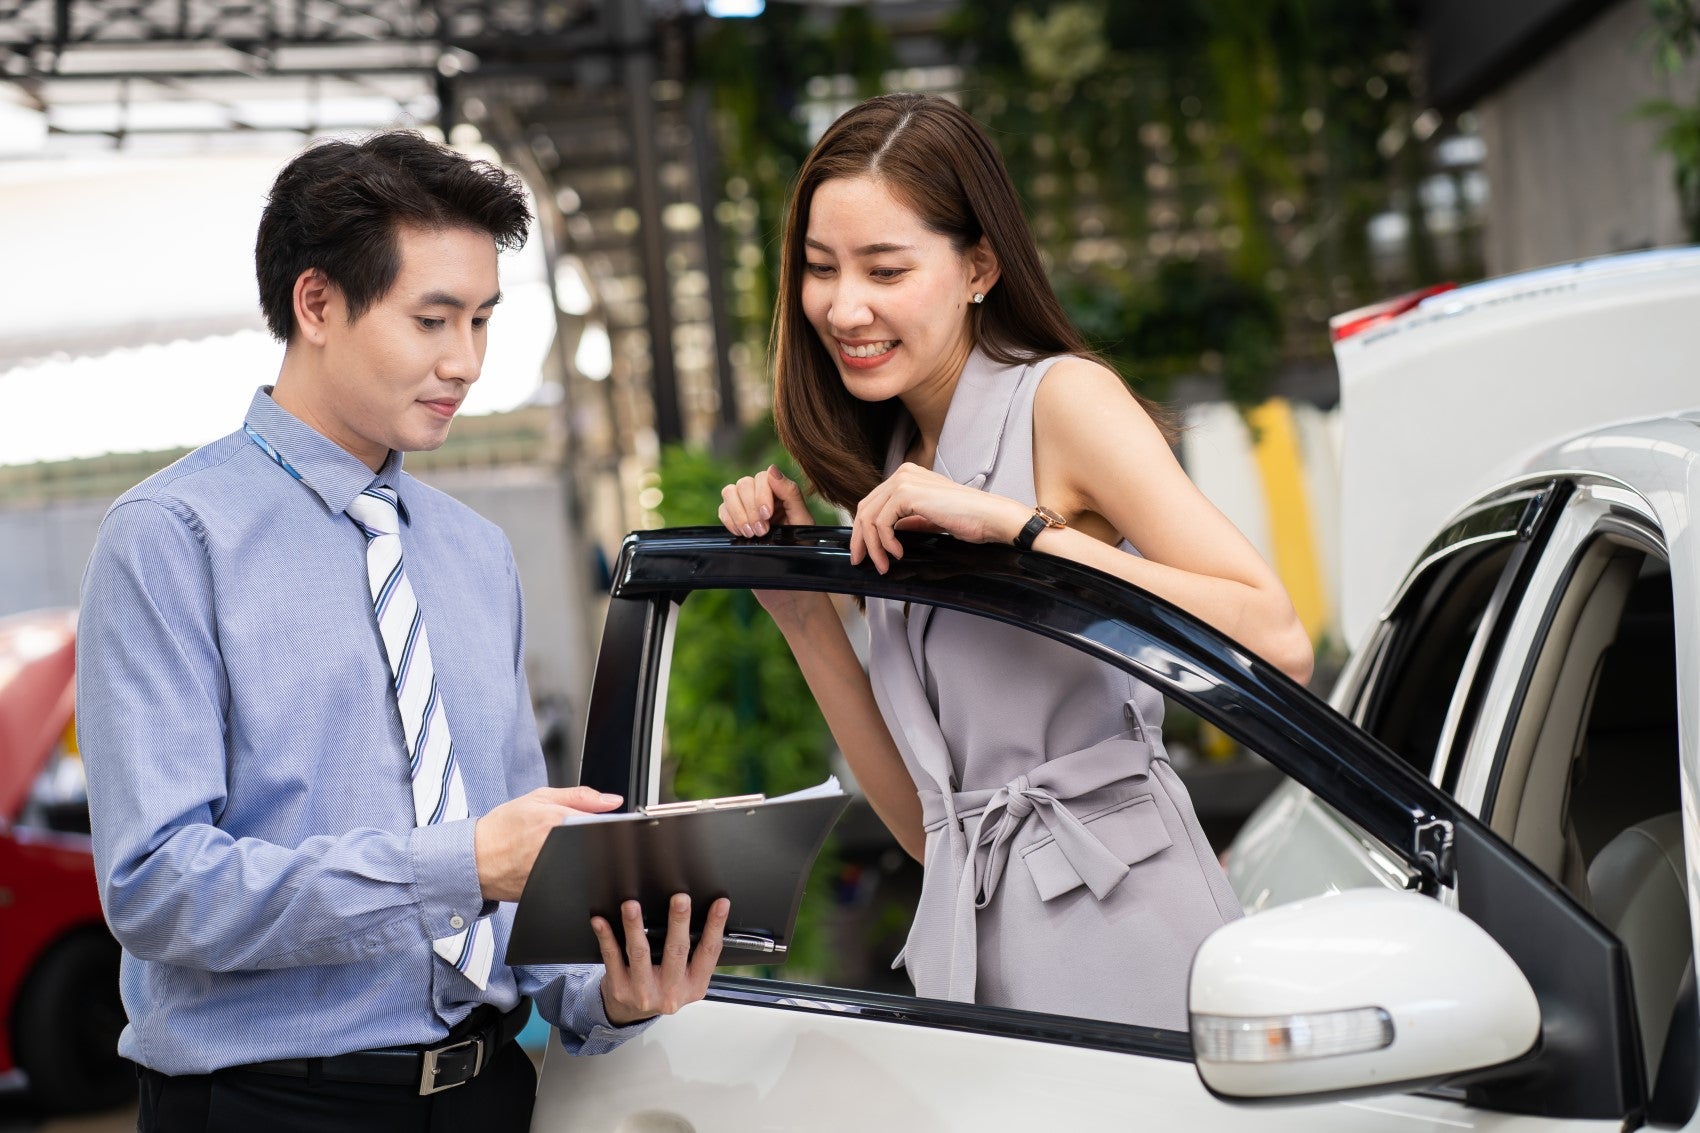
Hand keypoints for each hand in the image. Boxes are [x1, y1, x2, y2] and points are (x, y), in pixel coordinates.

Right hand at [474, 787, 621, 901]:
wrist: (476, 858)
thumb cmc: (503, 828)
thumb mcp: (539, 798)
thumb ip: (580, 796)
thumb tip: (613, 801)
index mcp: (557, 820)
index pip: (602, 823)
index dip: (606, 825)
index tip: (603, 825)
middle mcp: (557, 847)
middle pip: (596, 846)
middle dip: (593, 841)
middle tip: (575, 837)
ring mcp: (554, 870)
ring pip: (587, 865)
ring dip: (582, 858)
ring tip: (561, 850)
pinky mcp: (550, 889)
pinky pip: (572, 881)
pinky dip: (570, 873)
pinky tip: (554, 865)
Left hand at [594, 895, 730, 1025]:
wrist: (631, 1013)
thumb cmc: (663, 987)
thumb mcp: (686, 979)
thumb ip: (694, 956)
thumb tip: (703, 913)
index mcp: (694, 986)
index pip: (709, 952)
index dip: (715, 926)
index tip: (721, 904)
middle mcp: (671, 993)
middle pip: (676, 951)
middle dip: (679, 922)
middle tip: (680, 899)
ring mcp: (643, 992)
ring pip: (640, 953)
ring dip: (635, 926)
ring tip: (632, 905)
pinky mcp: (620, 989)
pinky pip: (612, 958)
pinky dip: (606, 937)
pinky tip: (601, 922)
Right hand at [718, 464, 812, 535]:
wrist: (791, 558)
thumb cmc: (800, 538)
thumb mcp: (801, 518)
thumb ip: (790, 492)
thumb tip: (772, 469)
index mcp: (778, 489)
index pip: (762, 477)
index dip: (761, 495)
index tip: (767, 515)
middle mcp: (760, 491)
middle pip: (744, 484)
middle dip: (751, 510)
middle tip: (761, 531)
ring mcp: (744, 501)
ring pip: (729, 492)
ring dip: (738, 514)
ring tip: (751, 533)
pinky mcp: (732, 514)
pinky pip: (722, 509)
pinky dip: (730, 522)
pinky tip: (742, 533)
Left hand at [850, 463, 1031, 572]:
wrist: (989, 517)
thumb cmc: (969, 518)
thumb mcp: (930, 518)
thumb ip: (908, 519)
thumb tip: (888, 531)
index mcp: (908, 476)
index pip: (873, 502)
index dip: (863, 530)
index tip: (864, 552)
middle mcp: (902, 474)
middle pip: (865, 509)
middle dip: (861, 539)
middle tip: (862, 561)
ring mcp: (903, 481)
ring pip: (870, 518)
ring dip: (874, 546)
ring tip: (884, 564)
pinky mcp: (906, 494)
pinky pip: (881, 524)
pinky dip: (885, 543)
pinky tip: (898, 553)